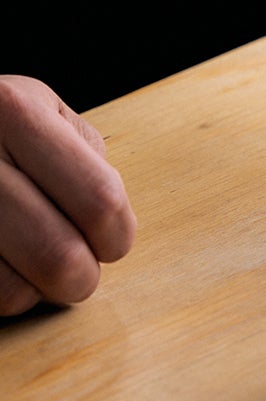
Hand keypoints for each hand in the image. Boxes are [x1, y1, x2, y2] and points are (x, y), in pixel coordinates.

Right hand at [0, 76, 136, 315]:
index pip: (99, 199)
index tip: (111, 242)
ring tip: (27, 260)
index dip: (116, 236)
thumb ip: (84, 154)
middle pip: (59, 255)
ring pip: (13, 291)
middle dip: (80, 277)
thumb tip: (108, 222)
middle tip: (76, 269)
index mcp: (12, 110)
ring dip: (33, 290)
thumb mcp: (39, 109)